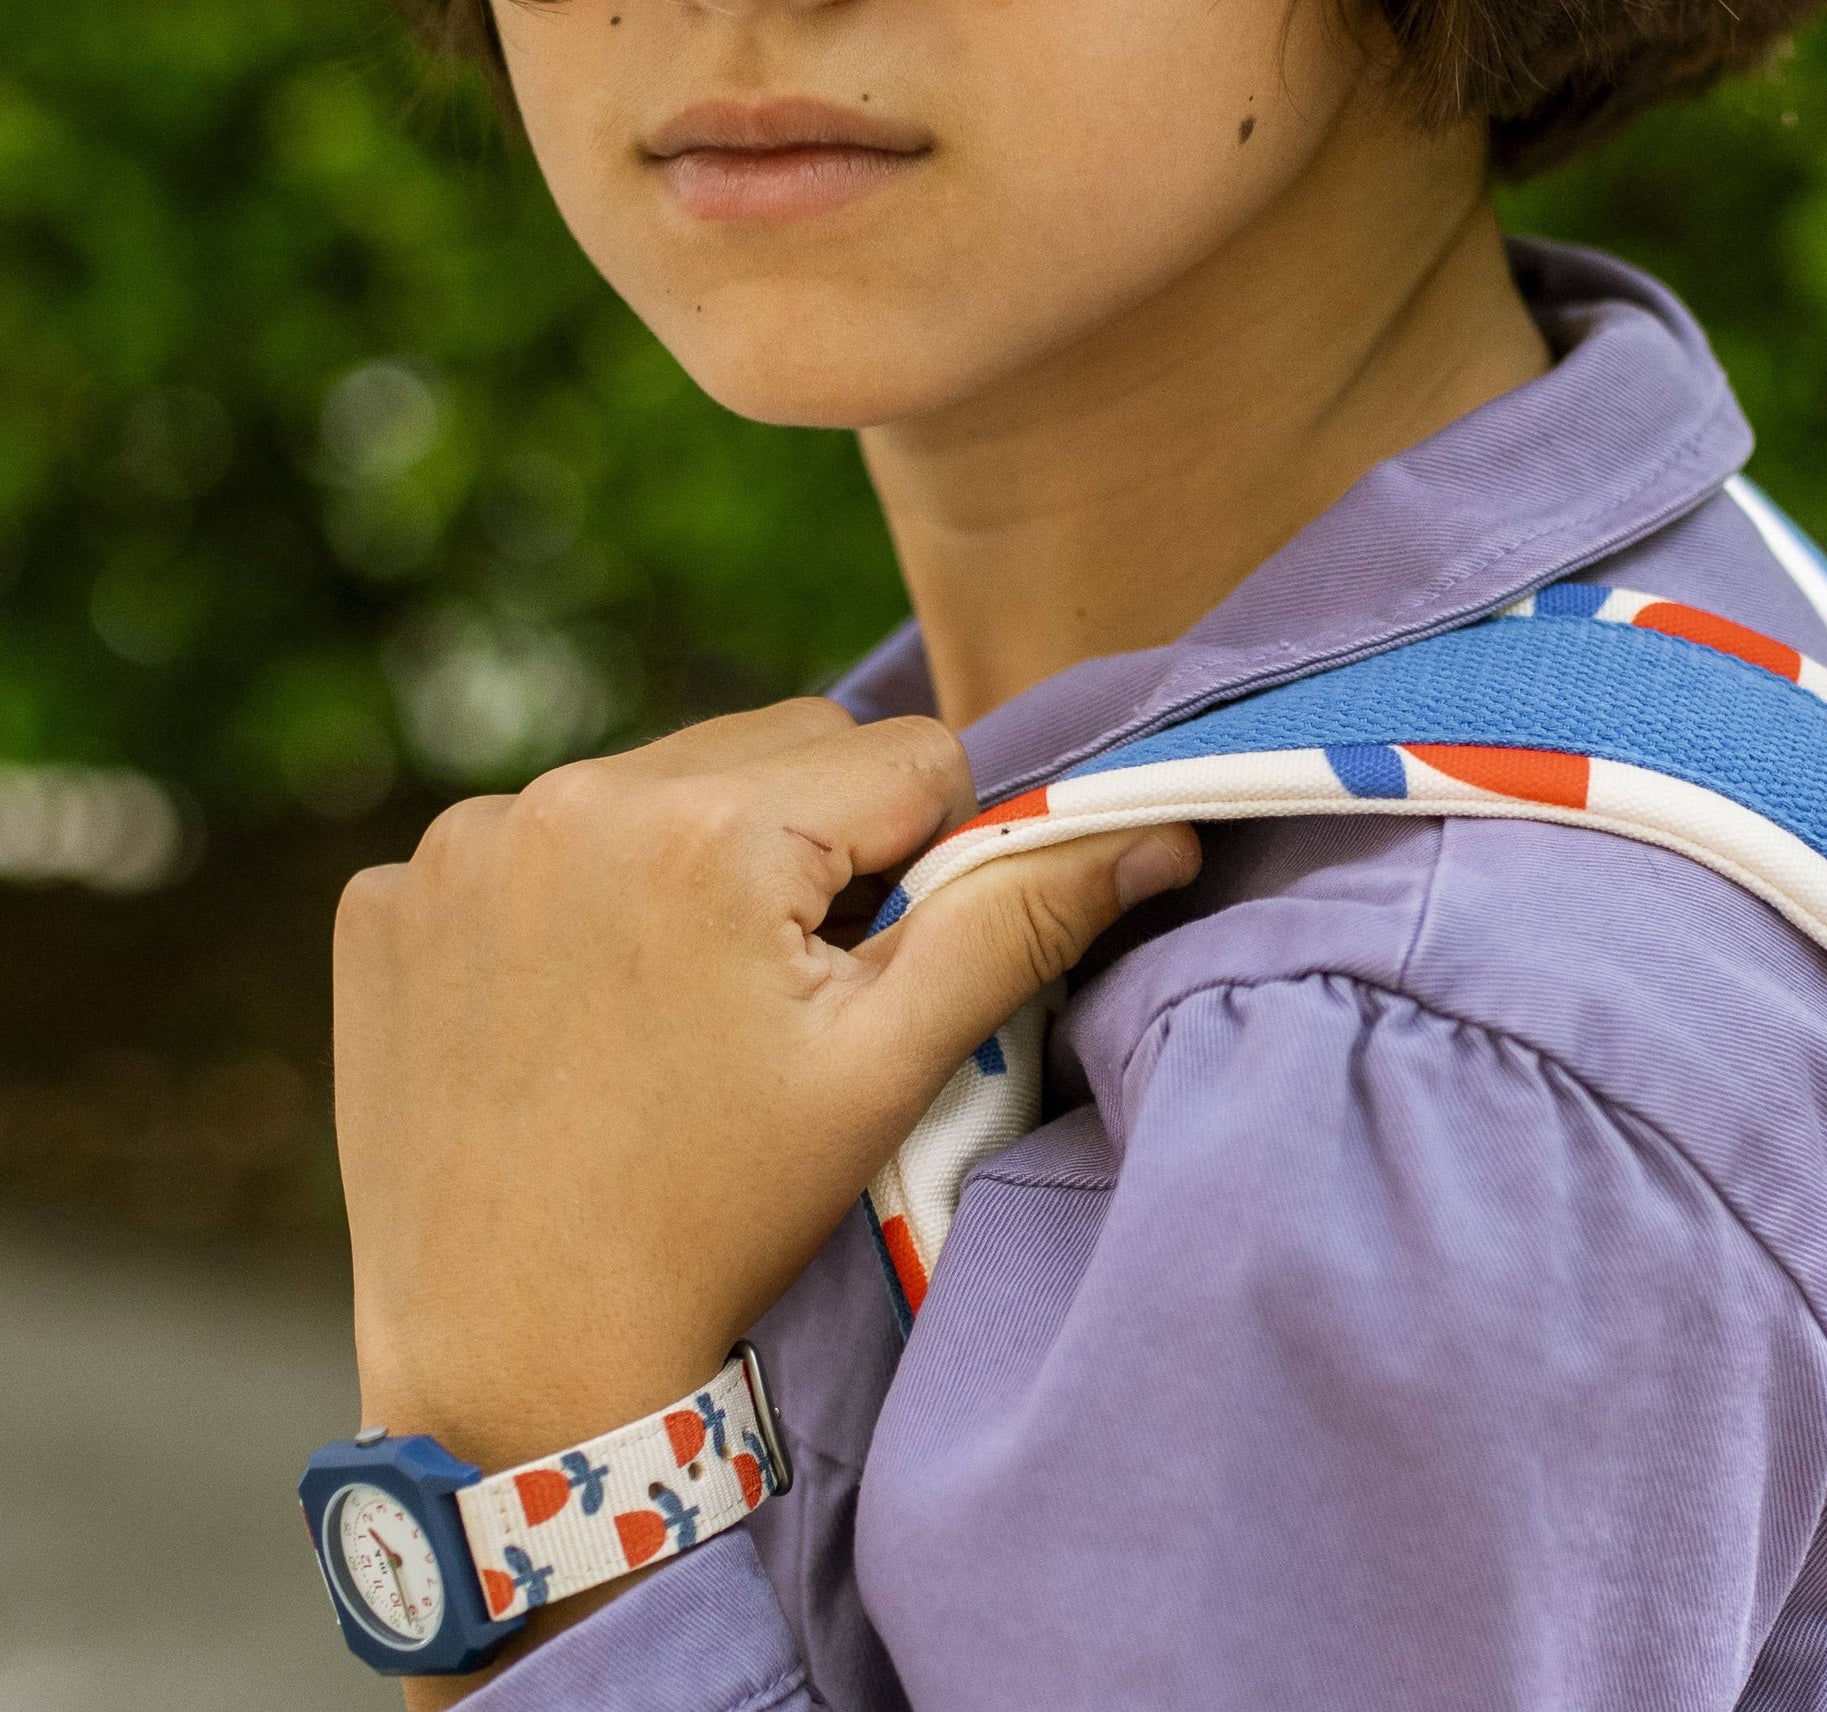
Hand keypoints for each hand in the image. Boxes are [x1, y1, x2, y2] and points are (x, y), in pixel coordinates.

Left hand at [333, 700, 1197, 1693]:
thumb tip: (1159, 832)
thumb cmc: (725, 1219)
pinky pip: (533, 834)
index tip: (873, 968)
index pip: (907, 754)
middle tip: (783, 990)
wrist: (518, 1357)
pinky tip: (572, 1004)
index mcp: (710, 827)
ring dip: (698, 852)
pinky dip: (573, 891)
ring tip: (678, 999)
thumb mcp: (891, 1068)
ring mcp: (458, 844)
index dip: (928, 856)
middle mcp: (567, 797)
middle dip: (816, 843)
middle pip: (782, 747)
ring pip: (661, 778)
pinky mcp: (389, 897)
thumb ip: (1022, 920)